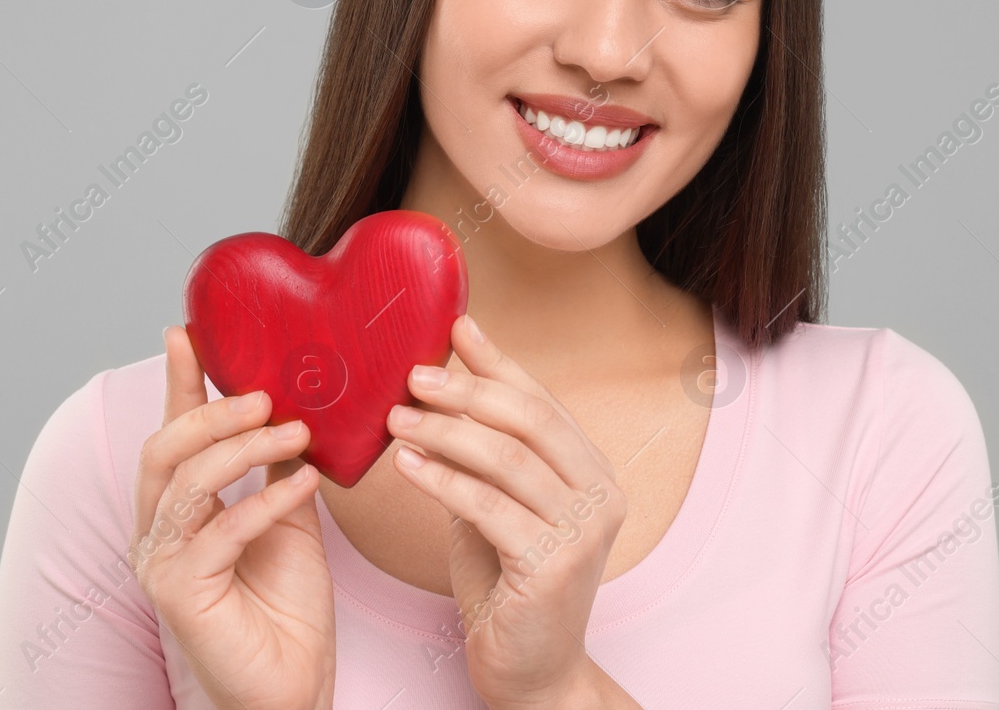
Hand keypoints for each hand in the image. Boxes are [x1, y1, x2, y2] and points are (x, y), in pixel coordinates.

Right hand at [128, 326, 336, 709]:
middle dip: (213, 412)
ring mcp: (162, 562)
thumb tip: (294, 406)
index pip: (172, 431)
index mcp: (177, 507)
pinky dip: (265, 500)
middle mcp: (157, 530)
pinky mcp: (181, 591)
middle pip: (165, 448)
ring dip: (244, 449)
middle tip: (265, 395)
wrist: (292, 683)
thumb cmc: (286, 605)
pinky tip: (306, 484)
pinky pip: (221, 530)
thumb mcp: (288, 514)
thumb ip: (279, 464)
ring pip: (188, 482)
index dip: (179, 381)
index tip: (187, 332)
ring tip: (296, 431)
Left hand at [385, 314, 626, 707]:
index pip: (542, 401)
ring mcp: (583, 530)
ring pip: (508, 458)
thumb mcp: (494, 503)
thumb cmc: (507, 583)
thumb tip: (444, 382)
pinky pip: (489, 506)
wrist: (530, 670)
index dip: (497, 362)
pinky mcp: (554, 564)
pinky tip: (407, 464)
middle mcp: (601, 494)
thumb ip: (481, 450)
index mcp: (593, 471)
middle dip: (468, 389)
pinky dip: (442, 480)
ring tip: (397, 418)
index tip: (454, 328)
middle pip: (530, 420)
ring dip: (445, 431)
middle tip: (414, 374)